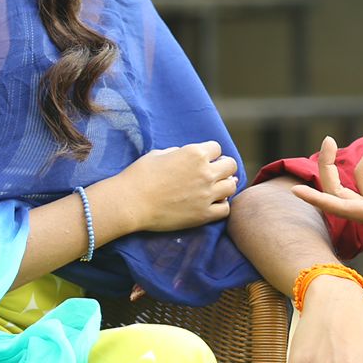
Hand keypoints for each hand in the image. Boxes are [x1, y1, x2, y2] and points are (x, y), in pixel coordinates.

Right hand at [116, 141, 237, 232]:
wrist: (130, 202)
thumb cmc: (140, 175)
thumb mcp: (159, 154)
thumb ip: (179, 153)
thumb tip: (186, 156)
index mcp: (195, 154)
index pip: (217, 148)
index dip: (210, 153)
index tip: (204, 160)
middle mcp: (205, 172)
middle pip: (230, 165)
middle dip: (223, 167)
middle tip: (213, 173)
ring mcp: (206, 194)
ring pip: (231, 186)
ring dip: (224, 186)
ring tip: (214, 189)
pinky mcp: (203, 214)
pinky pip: (225, 209)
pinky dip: (221, 206)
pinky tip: (211, 204)